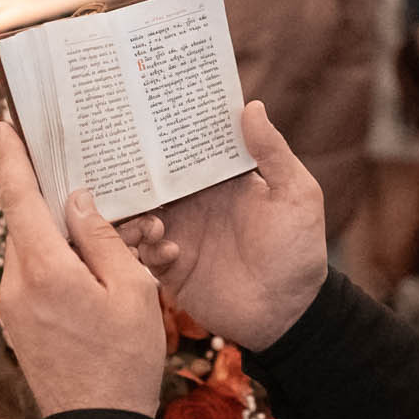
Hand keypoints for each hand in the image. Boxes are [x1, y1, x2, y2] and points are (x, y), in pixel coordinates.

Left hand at [0, 123, 166, 416]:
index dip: (12, 159)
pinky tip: (92, 274)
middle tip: (85, 182)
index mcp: (45, 269)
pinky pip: (34, 278)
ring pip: (32, 252)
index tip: (0, 126)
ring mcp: (13, 308)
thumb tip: (76, 201)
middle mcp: (17, 285)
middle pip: (27, 223)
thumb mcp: (132, 290)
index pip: (20, 199)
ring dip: (61, 238)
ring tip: (106, 240)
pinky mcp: (19, 325)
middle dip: (53, 201)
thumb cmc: (124, 361)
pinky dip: (57, 265)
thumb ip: (103, 238)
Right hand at [114, 102, 326, 350]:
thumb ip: (272, 153)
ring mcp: (180, 234)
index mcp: (220, 181)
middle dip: (135, 171)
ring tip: (152, 221)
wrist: (289, 313)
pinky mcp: (171, 267)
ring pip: (139, 213)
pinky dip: (146, 247)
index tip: (146, 113)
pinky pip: (142, 251)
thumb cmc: (299, 251)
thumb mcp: (295, 195)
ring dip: (136, 213)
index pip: (187, 148)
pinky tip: (169, 249)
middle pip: (153, 179)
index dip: (168, 133)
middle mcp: (194, 203)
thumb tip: (252, 105)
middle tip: (120, 163)